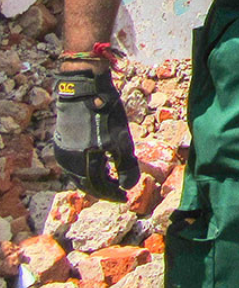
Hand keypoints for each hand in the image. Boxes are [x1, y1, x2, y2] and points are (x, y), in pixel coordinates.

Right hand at [53, 70, 139, 201]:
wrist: (84, 90)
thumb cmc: (105, 115)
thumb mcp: (122, 141)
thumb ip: (127, 166)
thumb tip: (128, 187)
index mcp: (83, 164)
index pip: (98, 188)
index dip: (113, 195)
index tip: (125, 197)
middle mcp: (69, 162)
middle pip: (87, 185)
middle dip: (104, 189)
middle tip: (119, 191)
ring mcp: (63, 153)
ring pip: (79, 175)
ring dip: (95, 180)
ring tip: (111, 179)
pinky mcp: (62, 143)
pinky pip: (74, 165)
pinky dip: (87, 169)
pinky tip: (99, 165)